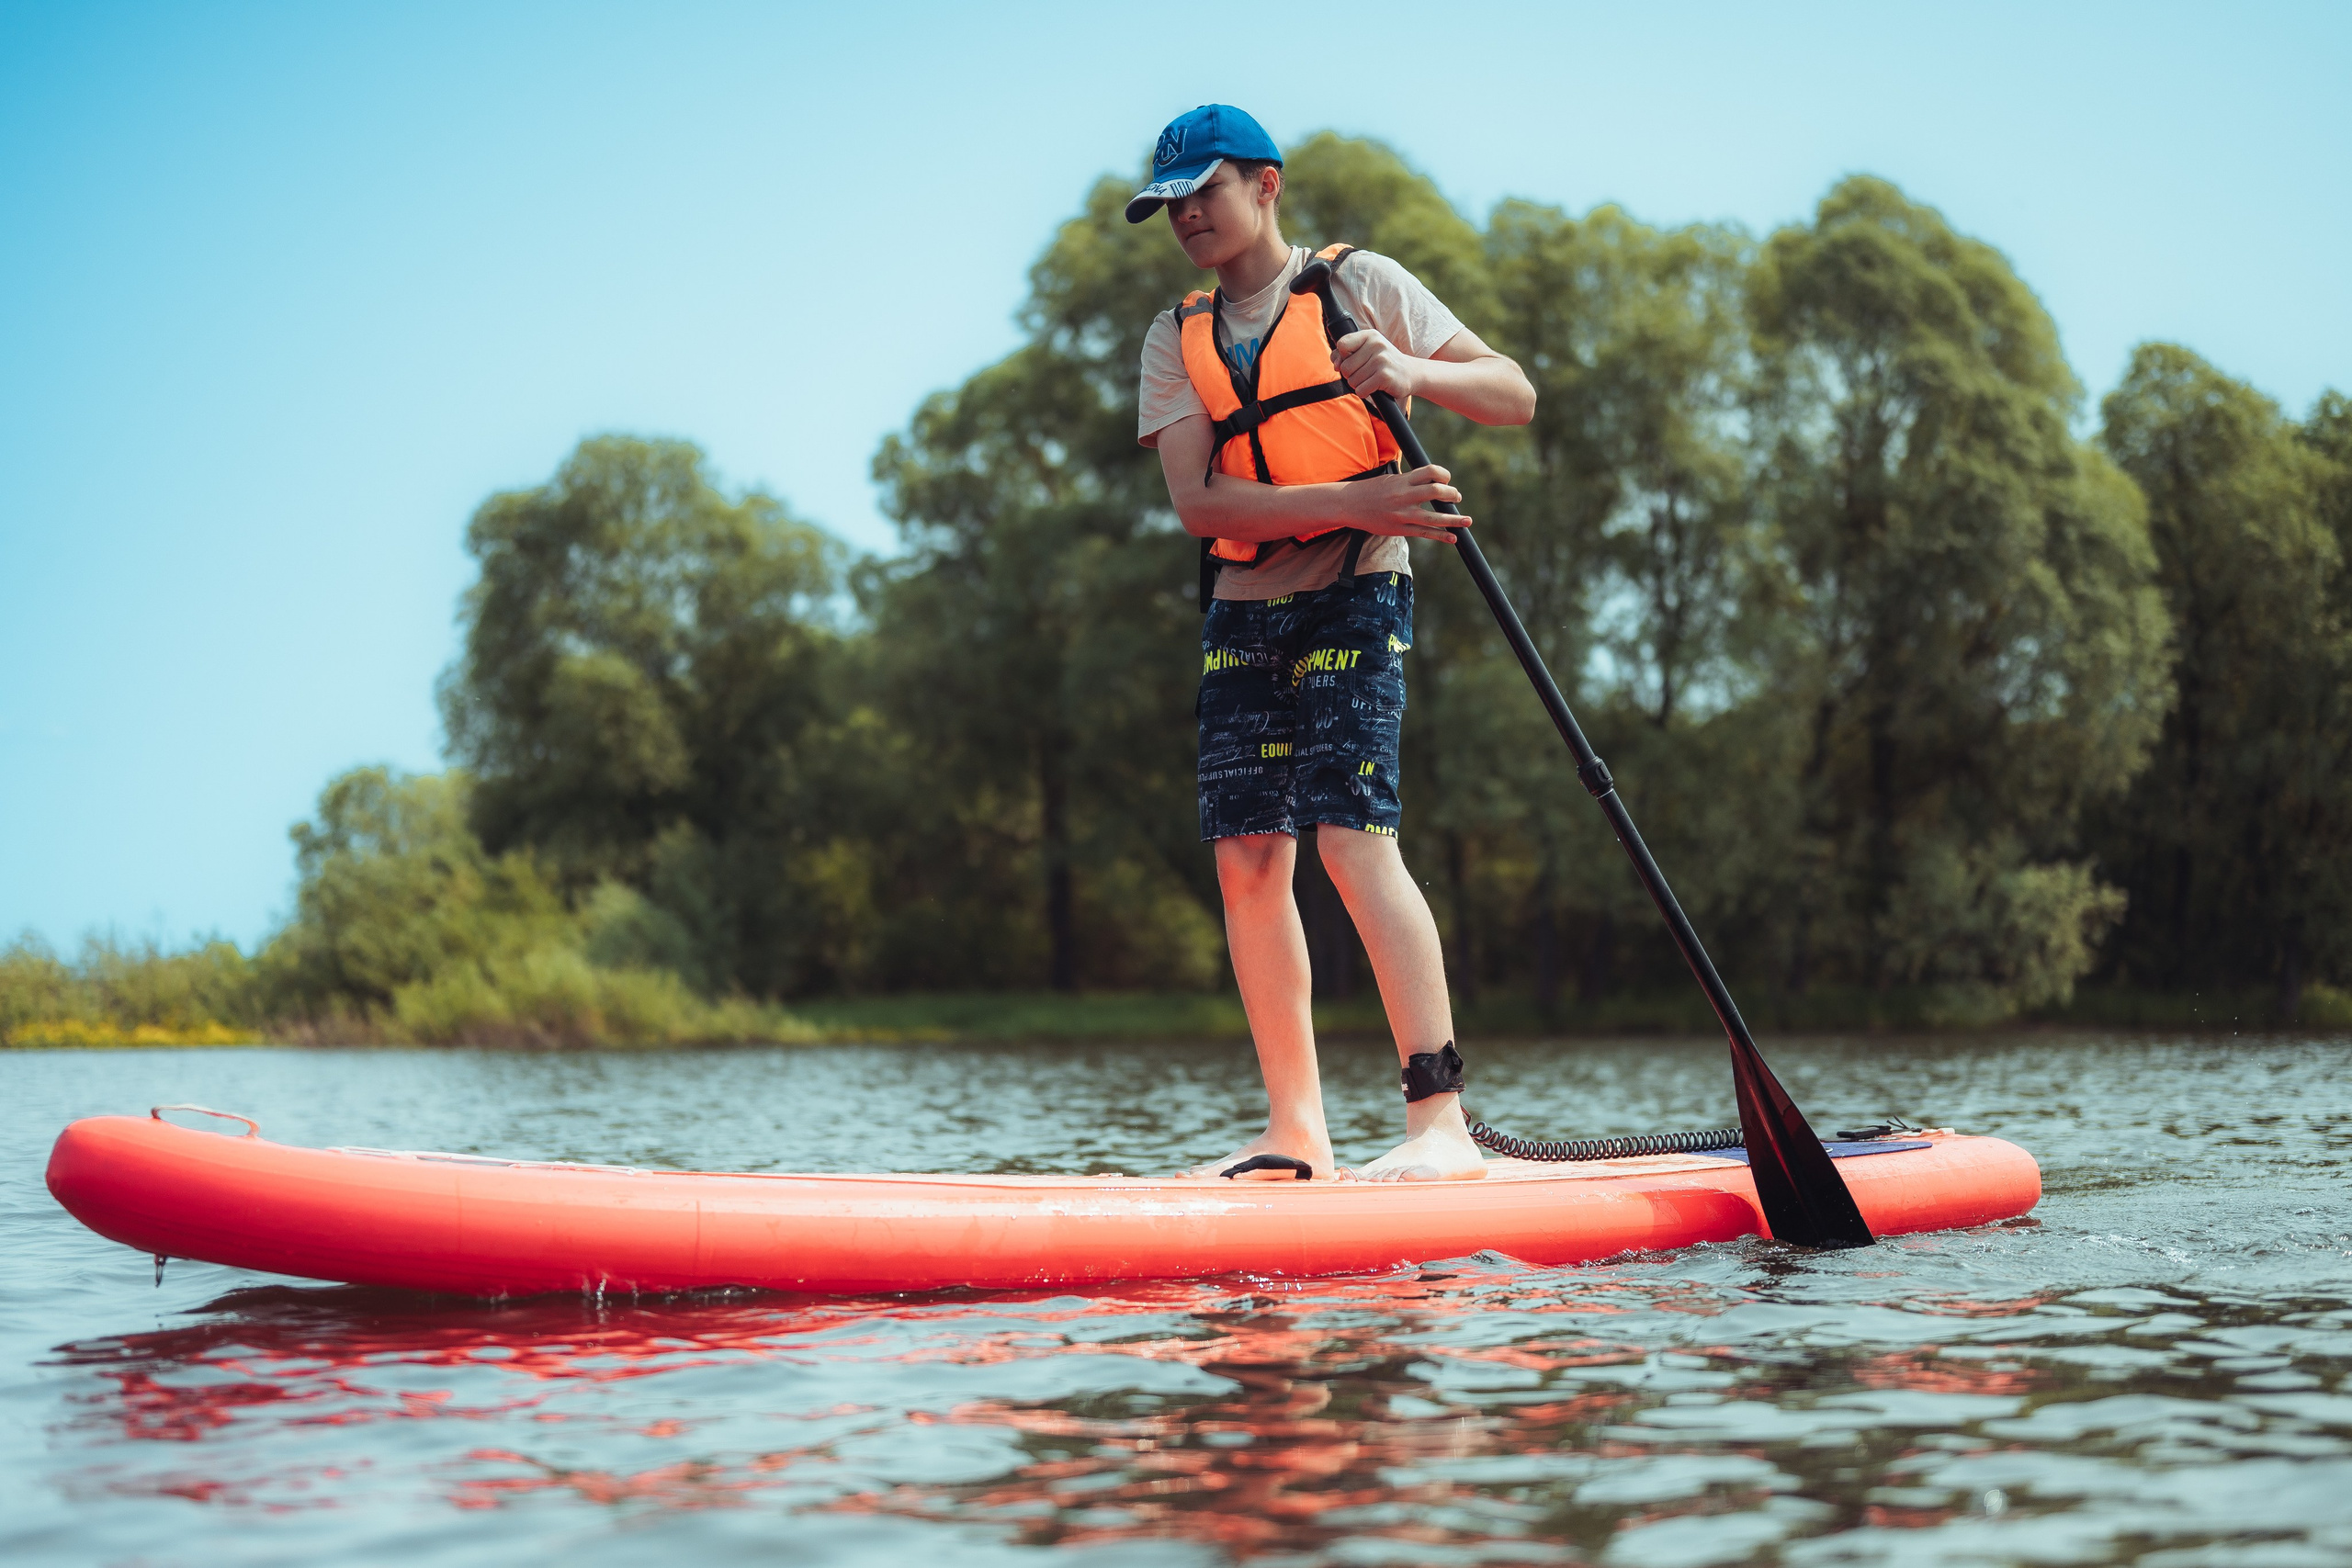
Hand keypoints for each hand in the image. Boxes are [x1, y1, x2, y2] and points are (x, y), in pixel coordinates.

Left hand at [1333, 329, 1417, 400]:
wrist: (1411, 373)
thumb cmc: (1384, 363)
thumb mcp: (1367, 351)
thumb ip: (1346, 354)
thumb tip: (1336, 364)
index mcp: (1370, 335)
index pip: (1342, 345)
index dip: (1343, 357)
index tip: (1353, 361)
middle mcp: (1376, 345)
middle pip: (1345, 367)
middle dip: (1351, 375)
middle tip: (1366, 373)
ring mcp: (1381, 360)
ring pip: (1352, 380)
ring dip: (1359, 385)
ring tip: (1372, 379)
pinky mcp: (1384, 376)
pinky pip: (1361, 390)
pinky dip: (1365, 392)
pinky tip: (1376, 387)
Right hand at [1347, 465, 1469, 540]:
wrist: (1349, 504)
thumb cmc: (1371, 490)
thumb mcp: (1391, 479)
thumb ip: (1410, 481)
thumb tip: (1431, 483)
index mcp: (1403, 480)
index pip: (1431, 472)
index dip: (1444, 475)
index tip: (1446, 479)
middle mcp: (1404, 496)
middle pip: (1437, 492)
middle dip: (1452, 494)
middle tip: (1456, 497)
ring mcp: (1402, 514)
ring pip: (1435, 518)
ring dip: (1454, 519)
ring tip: (1467, 521)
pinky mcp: (1400, 529)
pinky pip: (1425, 533)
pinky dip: (1441, 536)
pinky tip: (1453, 538)